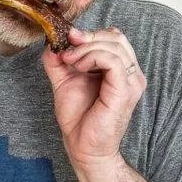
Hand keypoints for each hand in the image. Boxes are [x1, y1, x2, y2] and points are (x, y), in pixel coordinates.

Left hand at [42, 27, 145, 172]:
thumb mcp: (65, 81)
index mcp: (121, 70)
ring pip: (114, 45)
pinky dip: (93, 57)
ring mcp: (131, 82)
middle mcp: (131, 74)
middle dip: (88, 37)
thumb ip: (58, 61)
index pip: (115, 37)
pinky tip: (80, 68)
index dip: (91, 34)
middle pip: (116, 37)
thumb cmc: (79, 118)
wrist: (83, 147)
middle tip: (67, 50)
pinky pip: (113, 61)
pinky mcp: (125, 90)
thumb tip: (50, 42)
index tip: (68, 41)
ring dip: (87, 48)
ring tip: (70, 61)